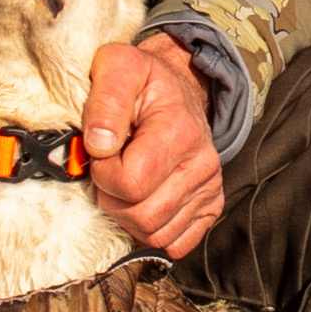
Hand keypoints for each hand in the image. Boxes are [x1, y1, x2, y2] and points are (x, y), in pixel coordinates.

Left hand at [80, 30, 224, 260]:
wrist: (179, 88)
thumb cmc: (143, 81)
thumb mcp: (117, 67)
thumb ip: (105, 101)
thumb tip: (100, 145)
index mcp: (179, 130)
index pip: (130, 183)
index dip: (103, 173)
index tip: (102, 152)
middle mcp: (202, 164)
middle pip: (143, 216)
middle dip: (112, 198)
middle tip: (109, 170)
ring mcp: (209, 188)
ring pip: (156, 234)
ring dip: (128, 216)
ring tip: (125, 183)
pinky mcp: (210, 206)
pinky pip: (175, 244)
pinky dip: (152, 230)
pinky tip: (143, 201)